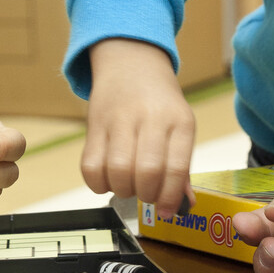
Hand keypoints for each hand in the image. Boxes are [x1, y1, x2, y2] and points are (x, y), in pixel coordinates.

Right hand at [80, 38, 196, 210]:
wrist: (130, 61)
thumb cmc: (160, 101)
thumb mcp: (180, 126)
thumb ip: (181, 167)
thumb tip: (184, 206)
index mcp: (180, 121)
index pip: (177, 168)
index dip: (171, 197)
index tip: (167, 212)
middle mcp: (151, 118)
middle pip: (146, 171)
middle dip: (145, 194)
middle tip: (145, 193)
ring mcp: (119, 119)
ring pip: (117, 170)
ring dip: (122, 189)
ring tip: (127, 184)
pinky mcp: (94, 124)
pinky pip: (90, 165)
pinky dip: (97, 183)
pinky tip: (107, 178)